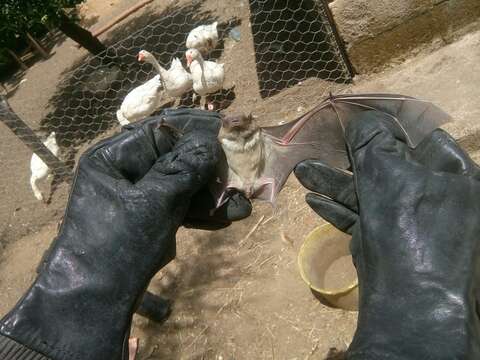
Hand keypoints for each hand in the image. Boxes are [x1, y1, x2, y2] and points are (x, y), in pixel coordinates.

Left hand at [0, 109, 250, 359]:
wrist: (94, 303)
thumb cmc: (118, 243)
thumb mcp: (154, 202)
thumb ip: (183, 169)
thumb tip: (209, 141)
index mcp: (114, 158)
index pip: (160, 133)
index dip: (195, 134)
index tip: (228, 135)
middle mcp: (125, 173)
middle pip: (175, 160)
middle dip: (209, 172)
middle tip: (241, 177)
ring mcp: (139, 198)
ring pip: (181, 187)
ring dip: (211, 197)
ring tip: (242, 205)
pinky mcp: (149, 220)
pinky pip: (179, 208)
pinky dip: (201, 213)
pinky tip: (227, 217)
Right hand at [295, 117, 479, 358]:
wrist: (406, 301)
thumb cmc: (407, 225)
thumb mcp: (389, 172)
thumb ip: (372, 139)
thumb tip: (362, 118)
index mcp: (451, 172)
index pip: (417, 130)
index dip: (383, 117)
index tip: (352, 108)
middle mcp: (433, 193)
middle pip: (387, 160)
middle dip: (349, 151)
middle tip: (322, 137)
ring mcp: (408, 218)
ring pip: (367, 189)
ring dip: (334, 179)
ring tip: (302, 169)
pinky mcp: (386, 238)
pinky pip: (360, 214)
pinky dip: (337, 206)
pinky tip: (312, 198)